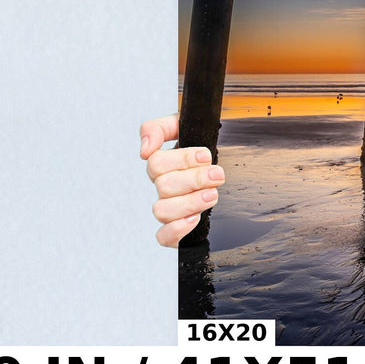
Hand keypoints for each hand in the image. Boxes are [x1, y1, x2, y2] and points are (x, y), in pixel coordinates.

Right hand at [140, 115, 224, 247]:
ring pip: (162, 211)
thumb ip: (159, 128)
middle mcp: (162, 188)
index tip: (205, 155)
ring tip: (212, 194)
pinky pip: (163, 237)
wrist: (219, 166)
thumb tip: (145, 149)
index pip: (156, 163)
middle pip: (163, 187)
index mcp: (161, 165)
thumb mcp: (181, 126)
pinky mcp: (176, 229)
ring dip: (190, 202)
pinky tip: (195, 218)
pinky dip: (177, 229)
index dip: (182, 159)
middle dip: (195, 179)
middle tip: (217, 175)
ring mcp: (168, 208)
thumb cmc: (197, 146)